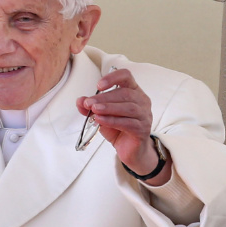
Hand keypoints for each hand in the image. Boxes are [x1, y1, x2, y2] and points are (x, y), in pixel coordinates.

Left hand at [76, 68, 170, 184]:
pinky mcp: (143, 129)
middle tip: (89, 103)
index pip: (126, 76)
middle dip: (104, 97)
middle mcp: (142, 101)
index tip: (98, 86)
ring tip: (94, 110)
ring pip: (128, 107)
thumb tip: (80, 100)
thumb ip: (91, 107)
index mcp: (133, 91)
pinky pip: (128, 123)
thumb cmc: (118, 128)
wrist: (129, 150)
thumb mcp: (102, 115)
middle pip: (125, 93)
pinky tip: (101, 120)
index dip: (112, 78)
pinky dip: (113, 120)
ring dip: (109, 108)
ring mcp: (145, 115)